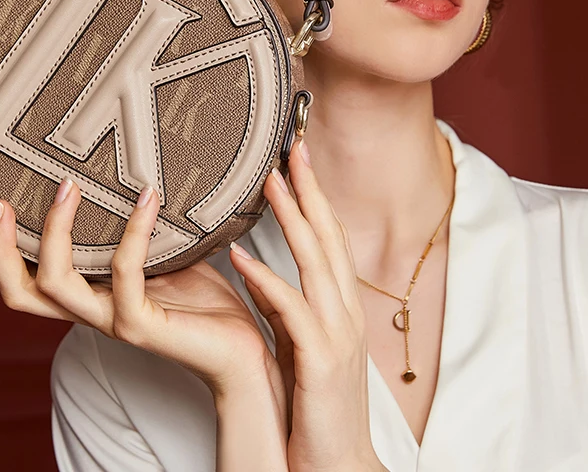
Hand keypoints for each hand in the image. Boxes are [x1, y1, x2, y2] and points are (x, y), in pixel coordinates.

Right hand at [0, 179, 285, 402]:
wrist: (241, 351)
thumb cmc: (203, 303)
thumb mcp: (165, 258)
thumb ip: (140, 234)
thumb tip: (135, 181)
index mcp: (91, 297)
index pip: (28, 282)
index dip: (0, 250)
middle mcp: (93, 312)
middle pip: (20, 293)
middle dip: (1, 248)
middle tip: (1, 201)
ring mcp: (114, 321)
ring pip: (57, 283)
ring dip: (57, 230)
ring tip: (70, 185)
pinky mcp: (143, 325)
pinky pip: (124, 273)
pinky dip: (133, 232)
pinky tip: (148, 199)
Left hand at [227, 139, 380, 471]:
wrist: (337, 466)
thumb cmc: (316, 404)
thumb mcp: (302, 343)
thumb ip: (286, 304)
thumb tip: (257, 268)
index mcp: (340, 306)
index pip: (329, 239)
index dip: (314, 197)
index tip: (296, 161)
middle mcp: (345, 312)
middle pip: (329, 238)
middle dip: (311, 190)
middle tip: (292, 148)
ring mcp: (338, 336)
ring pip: (318, 264)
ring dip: (294, 219)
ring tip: (268, 183)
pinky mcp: (321, 363)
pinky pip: (293, 313)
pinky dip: (268, 282)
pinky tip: (242, 258)